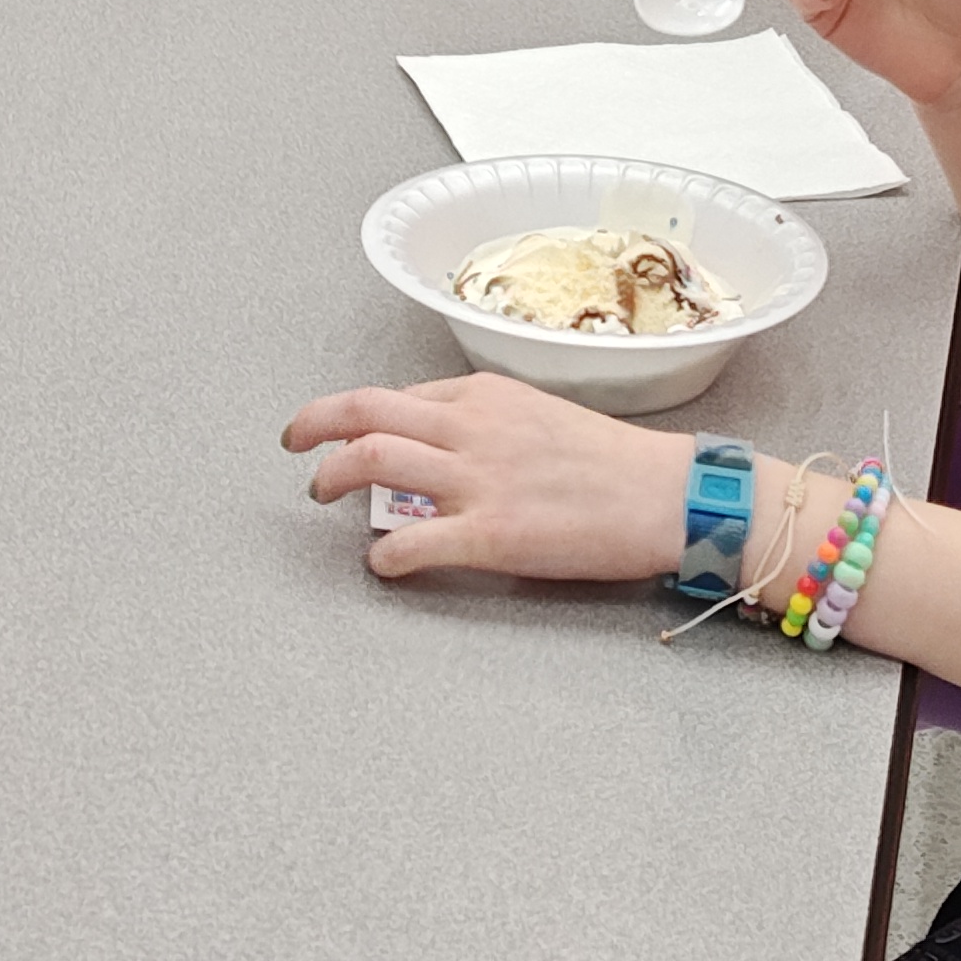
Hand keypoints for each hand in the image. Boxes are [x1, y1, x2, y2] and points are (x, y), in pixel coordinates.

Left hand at [281, 373, 695, 583]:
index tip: (332, 428)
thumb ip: (483, 422)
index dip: (351, 413)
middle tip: (294, 445)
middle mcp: (471, 428)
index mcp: (484, 396)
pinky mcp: (491, 534)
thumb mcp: (537, 414)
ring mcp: (478, 480)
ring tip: (320, 495)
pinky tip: (381, 564)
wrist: (666, 495)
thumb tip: (435, 440)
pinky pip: (414, 541)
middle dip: (314, 427)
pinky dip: (384, 555)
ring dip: (332, 478)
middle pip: (365, 413)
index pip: (396, 396)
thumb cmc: (612, 461)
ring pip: (372, 461)